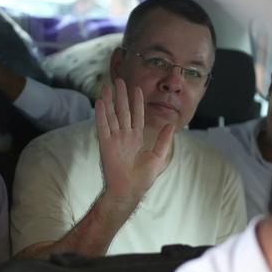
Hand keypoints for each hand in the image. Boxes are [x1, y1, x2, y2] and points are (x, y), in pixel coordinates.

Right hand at [95, 79, 174, 204]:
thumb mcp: (159, 157)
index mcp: (136, 138)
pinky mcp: (106, 144)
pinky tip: (100, 102)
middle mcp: (124, 136)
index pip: (137, 116)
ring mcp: (114, 139)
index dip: (136, 102)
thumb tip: (171, 125)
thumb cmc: (144, 178)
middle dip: (121, 96)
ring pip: (111, 115)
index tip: (136, 89)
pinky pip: (103, 126)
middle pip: (122, 111)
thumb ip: (164, 140)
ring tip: (108, 86)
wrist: (129, 190)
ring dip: (109, 100)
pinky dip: (101, 114)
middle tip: (120, 81)